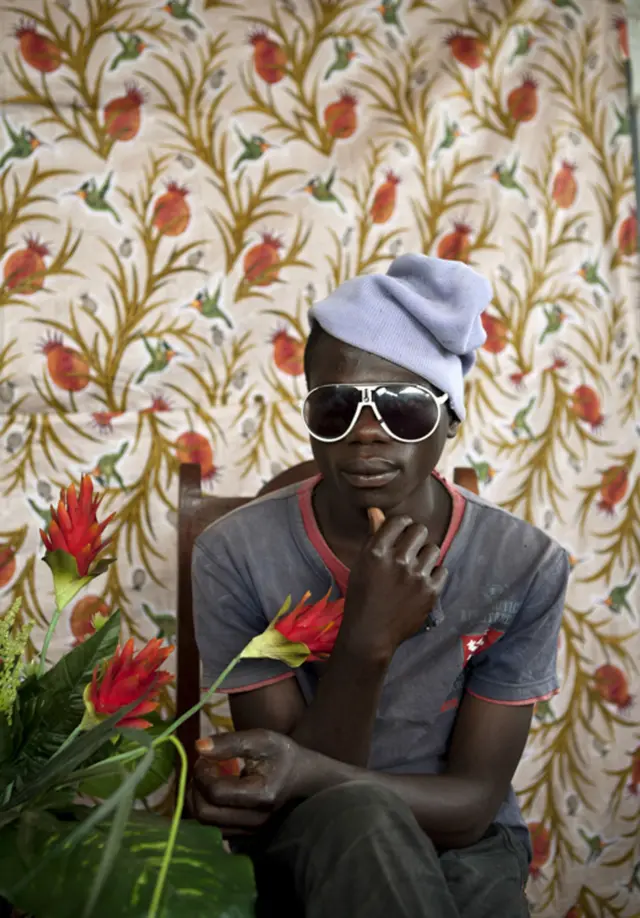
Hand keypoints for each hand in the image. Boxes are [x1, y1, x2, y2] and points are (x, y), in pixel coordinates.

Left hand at [189, 729, 314, 833]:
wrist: (304, 780)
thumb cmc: (284, 756)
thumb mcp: (263, 739)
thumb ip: (231, 742)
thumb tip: (198, 747)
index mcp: (260, 796)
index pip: (215, 792)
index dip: (201, 773)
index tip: (204, 757)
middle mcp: (254, 821)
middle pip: (205, 814)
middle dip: (195, 788)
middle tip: (202, 768)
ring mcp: (248, 833)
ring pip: (205, 824)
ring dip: (197, 799)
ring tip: (207, 778)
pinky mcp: (244, 837)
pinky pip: (212, 828)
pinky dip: (206, 810)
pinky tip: (213, 792)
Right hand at [339, 507, 446, 660]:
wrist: (370, 633)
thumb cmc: (362, 596)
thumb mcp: (362, 564)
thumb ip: (373, 536)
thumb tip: (376, 510)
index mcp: (376, 552)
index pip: (399, 522)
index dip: (402, 524)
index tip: (402, 531)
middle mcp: (397, 561)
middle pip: (419, 531)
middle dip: (416, 537)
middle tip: (411, 548)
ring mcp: (416, 577)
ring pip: (433, 549)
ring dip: (426, 555)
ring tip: (416, 567)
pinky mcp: (430, 592)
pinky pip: (441, 570)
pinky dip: (434, 574)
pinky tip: (422, 582)